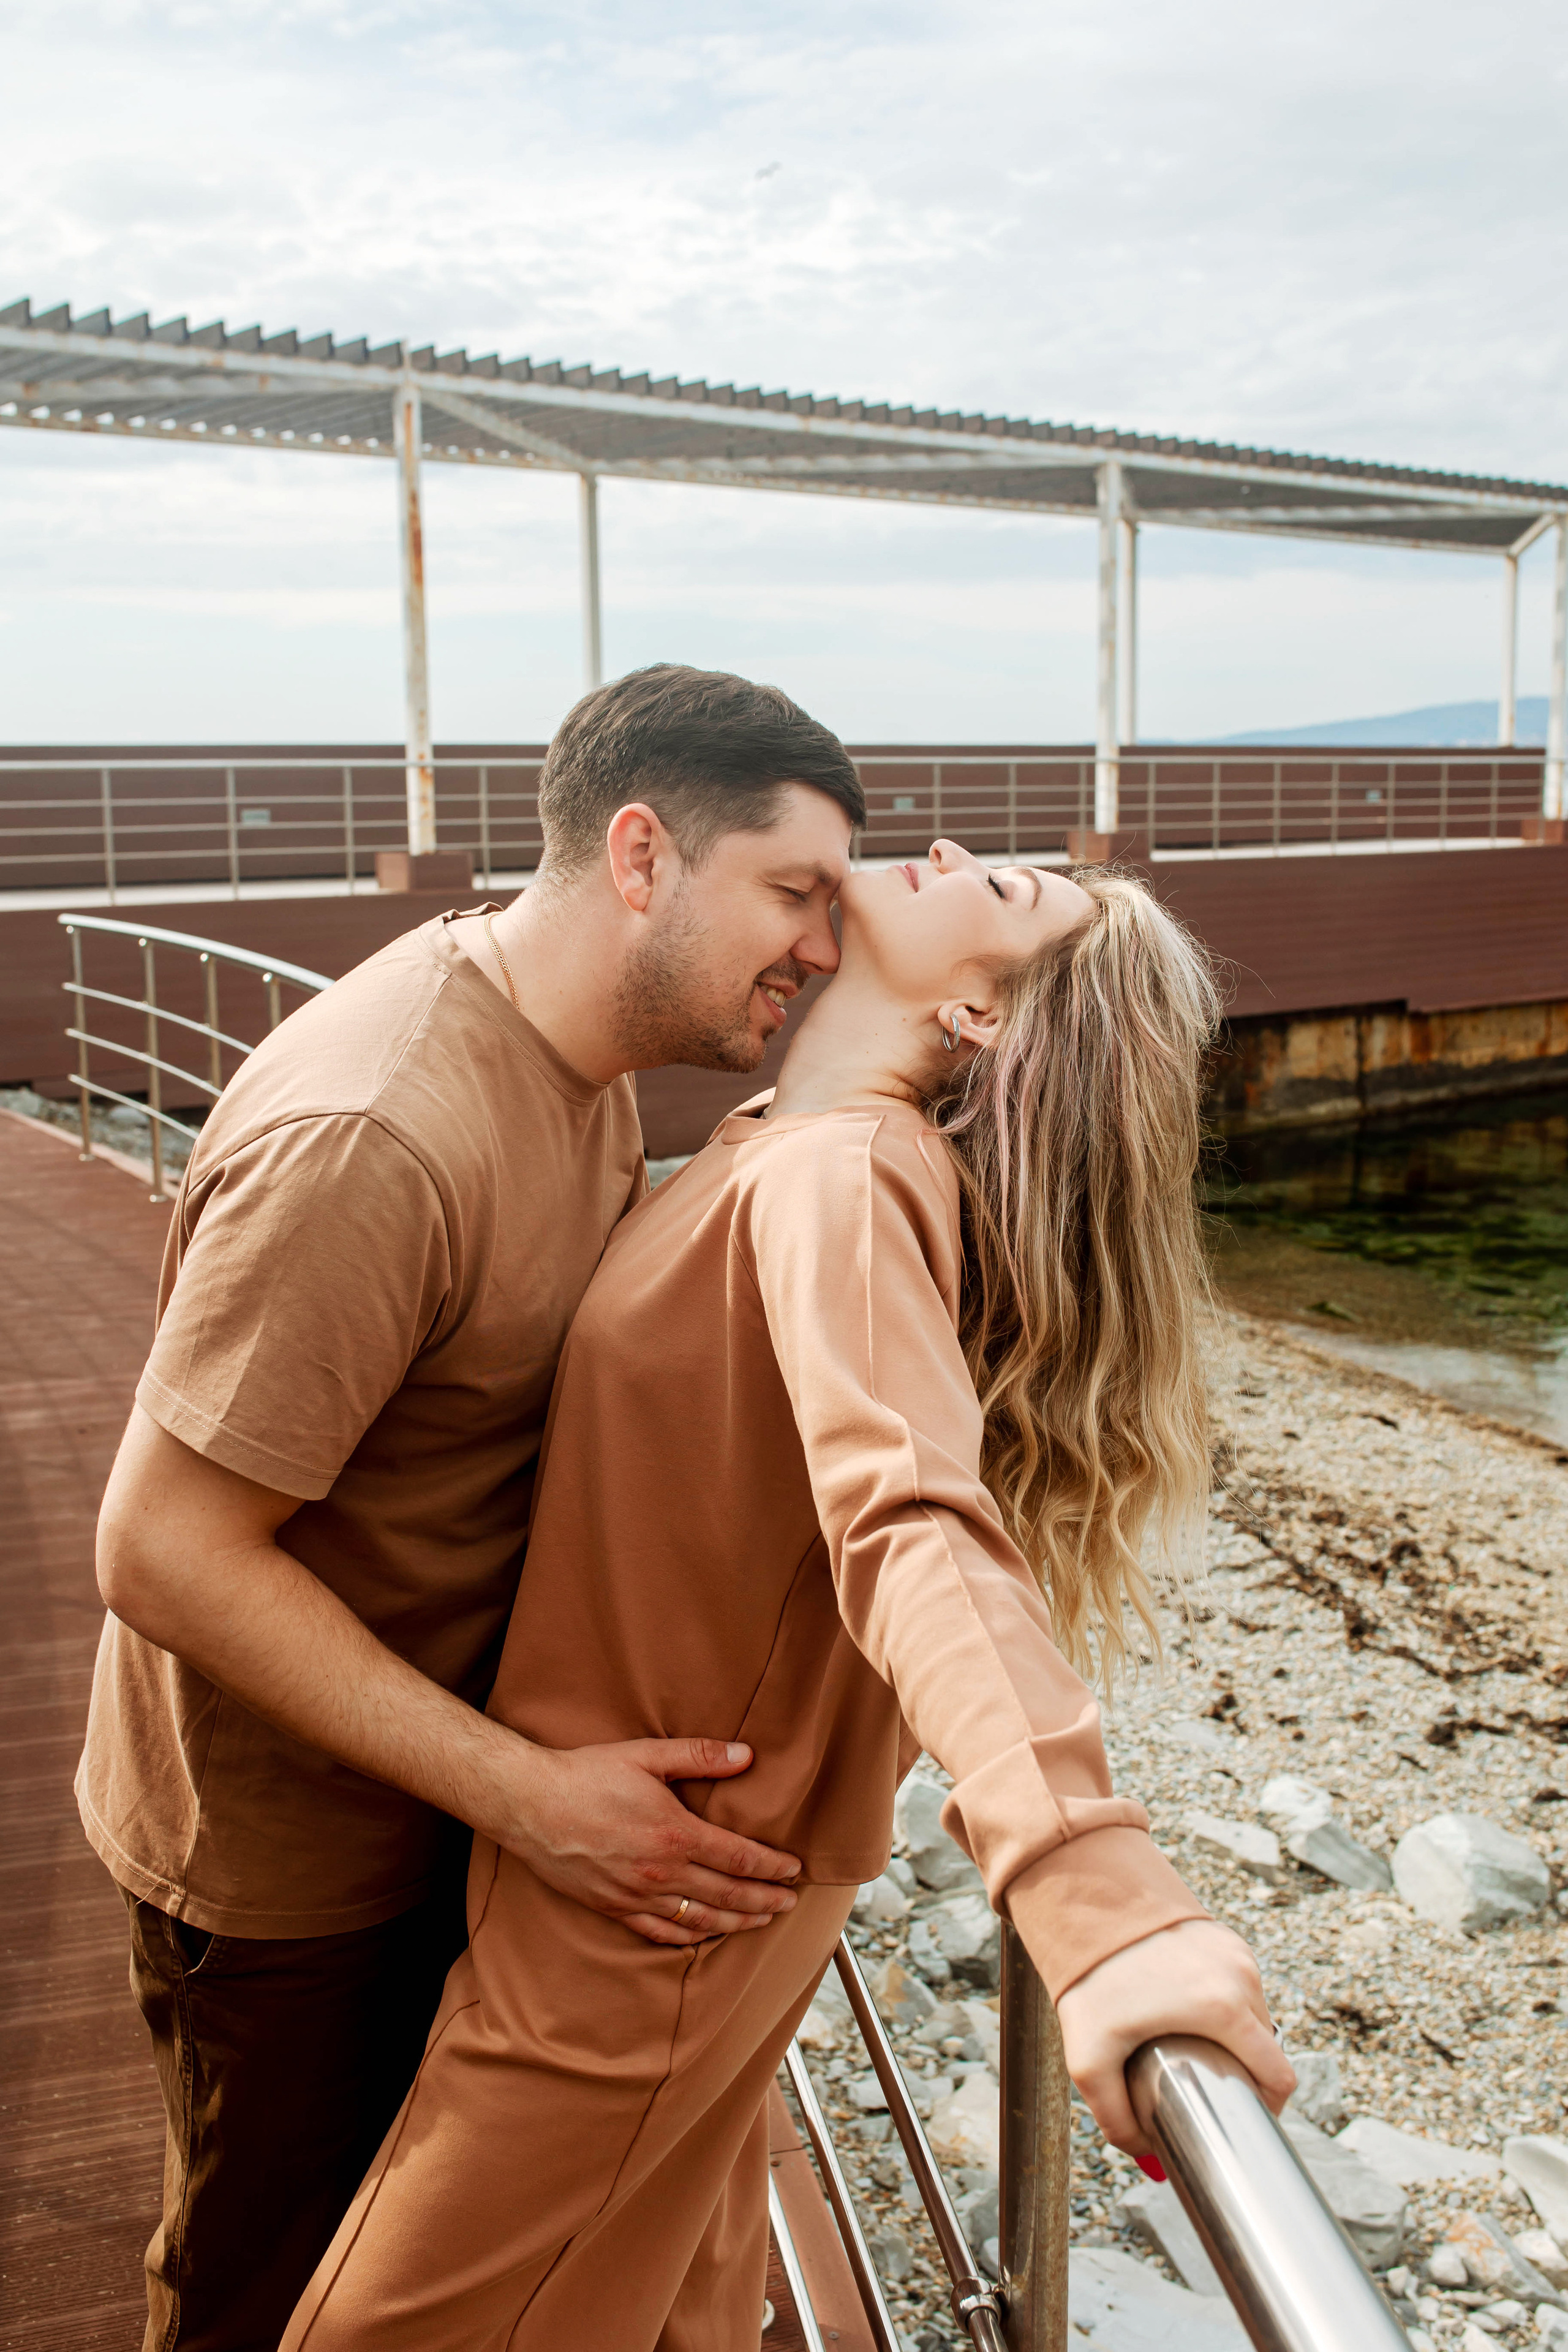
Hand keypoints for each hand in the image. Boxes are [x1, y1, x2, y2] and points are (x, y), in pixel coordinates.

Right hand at [501, 1736, 801, 1946]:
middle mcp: (661, 1872)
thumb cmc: (588, 1775)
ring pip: (700, 1920)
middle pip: (728, 1895)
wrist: (530, 1805)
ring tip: (760, 1921)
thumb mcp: (647, 1755)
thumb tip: (747, 1755)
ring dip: (736, 1923)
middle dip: (764, 1901)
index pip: (739, 1858)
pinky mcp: (613, 1908)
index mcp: (675, 1834)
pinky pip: (661, 1933)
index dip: (772, 1867)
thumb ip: (700, 1755)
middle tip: (789, 1903)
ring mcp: (637, 1896)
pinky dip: (691, 1937)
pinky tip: (706, 1934)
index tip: (794, 1869)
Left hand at [1055, 1917, 1295, 2153]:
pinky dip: (1222, 2003)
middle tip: (1205, 2083)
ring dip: (1233, 2035)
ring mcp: (1235, 1951)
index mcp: (1227, 2009)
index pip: (1280, 2076)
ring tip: (1192, 2045)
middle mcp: (1241, 1977)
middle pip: (1266, 2046)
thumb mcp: (1090, 2059)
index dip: (1267, 2105)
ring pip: (1253, 2014)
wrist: (1085, 1902)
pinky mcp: (1222, 1935)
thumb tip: (1147, 2156)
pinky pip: (1236, 1983)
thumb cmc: (1089, 1978)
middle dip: (1244, 2070)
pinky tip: (1185, 2010)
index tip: (1240, 2115)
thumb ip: (1116, 2119)